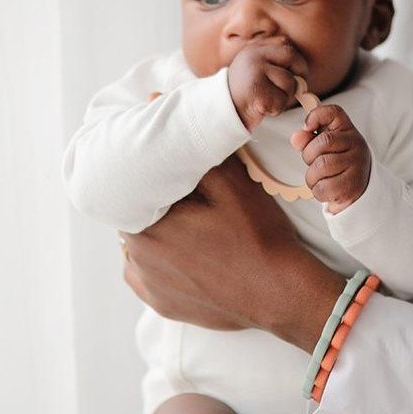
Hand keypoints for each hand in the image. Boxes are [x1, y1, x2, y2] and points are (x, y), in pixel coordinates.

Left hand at [120, 156, 345, 350]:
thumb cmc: (257, 237)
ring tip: (192, 229)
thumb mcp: (231, 184)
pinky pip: (148, 275)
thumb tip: (163, 108)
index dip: (151, 178)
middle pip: (135, 217)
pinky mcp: (161, 304)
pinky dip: (162, 263)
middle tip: (189, 201)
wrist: (280, 295)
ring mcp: (148, 286)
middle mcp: (137, 258)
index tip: (173, 178)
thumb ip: (195, 149)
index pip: (132, 190)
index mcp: (147, 224)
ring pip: (140, 246)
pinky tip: (190, 255)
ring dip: (157, 234)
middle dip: (156, 205)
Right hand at [227, 38, 309, 130]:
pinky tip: (262, 108)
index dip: (299, 65)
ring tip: (267, 100)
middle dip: (297, 79)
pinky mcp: (257, 93)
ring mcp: (255, 73)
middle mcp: (254, 57)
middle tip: (290, 91)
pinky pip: (281, 101)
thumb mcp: (257, 71)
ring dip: (284, 97)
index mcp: (255, 49)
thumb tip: (303, 80)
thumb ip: (277, 66)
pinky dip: (276, 109)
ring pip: (289, 83)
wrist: (221, 111)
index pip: (288, 50)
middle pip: (293, 62)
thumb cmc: (245, 93)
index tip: (298, 77)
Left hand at [290, 104, 371, 213]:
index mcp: (347, 130)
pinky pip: (323, 188)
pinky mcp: (353, 186)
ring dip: (312, 177)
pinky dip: (318, 191)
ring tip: (320, 178)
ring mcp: (357, 165)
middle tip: (314, 163)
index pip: (333, 112)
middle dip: (309, 155)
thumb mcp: (322, 147)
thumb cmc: (336, 164)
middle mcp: (356, 144)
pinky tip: (326, 188)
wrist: (357, 189)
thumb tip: (296, 137)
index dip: (315, 116)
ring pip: (320, 167)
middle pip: (322, 142)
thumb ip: (308, 139)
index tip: (307, 128)